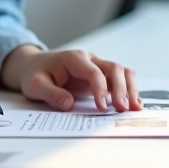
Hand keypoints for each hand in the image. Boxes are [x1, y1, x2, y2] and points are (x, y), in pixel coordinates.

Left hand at [2, 47, 141, 112]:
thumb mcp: (34, 85)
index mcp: (74, 58)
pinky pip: (119, 79)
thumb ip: (51, 94)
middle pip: (114, 68)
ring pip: (121, 71)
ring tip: (135, 107)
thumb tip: (68, 105)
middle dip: (121, 89)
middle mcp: (89, 59)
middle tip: (123, 109)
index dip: (101, 90)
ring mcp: (96, 66)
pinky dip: (128, 89)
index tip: (102, 108)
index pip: (94, 72)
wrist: (33, 65)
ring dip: (130, 88)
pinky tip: (134, 103)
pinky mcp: (100, 75)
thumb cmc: (34, 74)